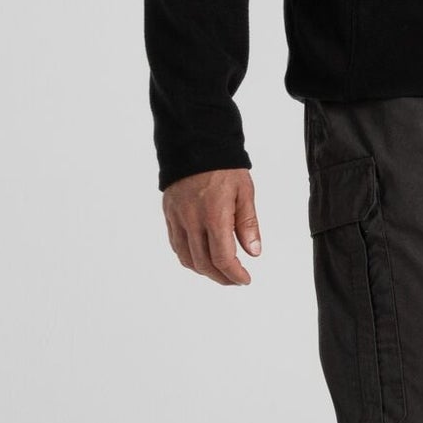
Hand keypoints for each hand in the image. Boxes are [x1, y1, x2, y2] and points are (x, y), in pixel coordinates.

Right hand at [161, 167, 262, 284]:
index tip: (244, 279)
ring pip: (186, 258)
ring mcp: (178, 218)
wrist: (195, 143)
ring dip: (203, 270)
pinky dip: (188, 257)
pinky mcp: (169, 214)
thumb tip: (253, 252)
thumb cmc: (223, 166)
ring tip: (220, 272)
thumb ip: (248, 224)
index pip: (223, 258)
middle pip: (204, 263)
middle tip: (235, 279)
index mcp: (214, 215)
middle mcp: (192, 220)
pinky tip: (200, 257)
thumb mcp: (244, 192)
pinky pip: (176, 244)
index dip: (234, 274)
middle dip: (221, 277)